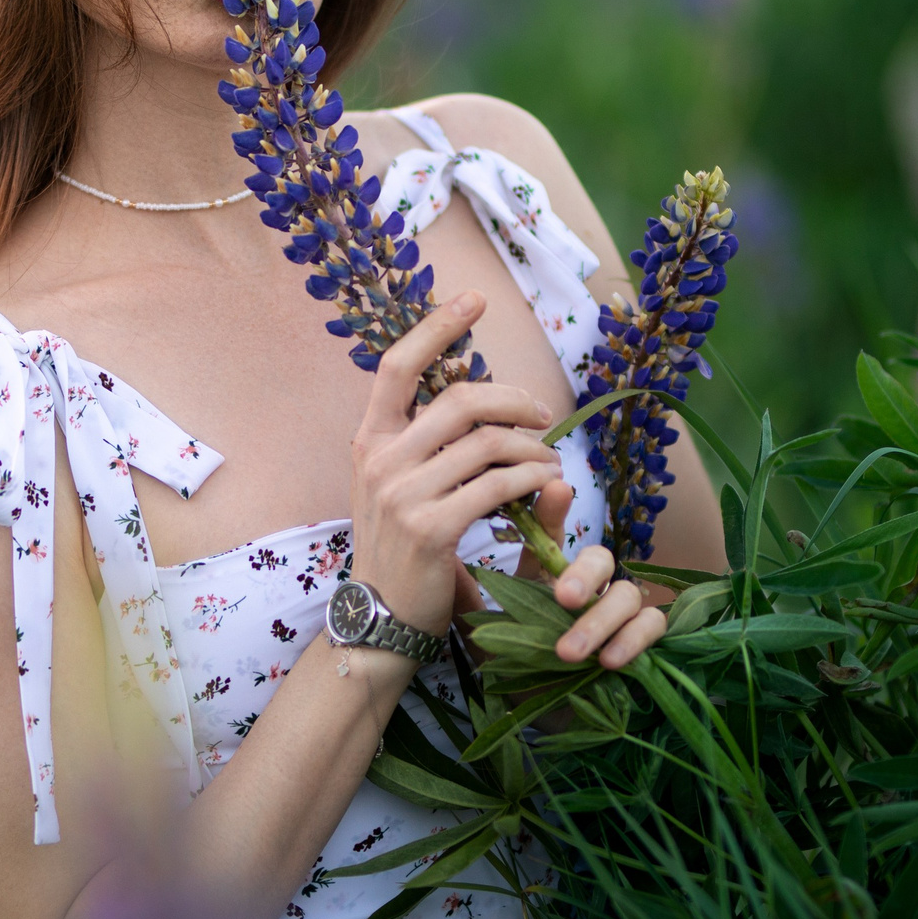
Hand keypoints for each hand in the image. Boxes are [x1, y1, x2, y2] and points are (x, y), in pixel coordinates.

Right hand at [350, 292, 564, 641]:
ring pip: (487, 444)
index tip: (472, 300)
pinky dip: (531, 480)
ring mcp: (403, 495)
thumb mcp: (397, 487)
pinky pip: (499, 486)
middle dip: (514, 400)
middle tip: (542, 415)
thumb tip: (483, 399)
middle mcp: (381, 461)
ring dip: (531, 449)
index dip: (434, 327)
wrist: (381, 618)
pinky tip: (545, 485)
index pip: (395, 367)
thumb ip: (428, 445)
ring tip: (548, 462)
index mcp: (369, 442)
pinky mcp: (433, 529)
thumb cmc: (400, 550)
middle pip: (459, 399)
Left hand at [452, 472, 669, 671]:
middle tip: (561, 597)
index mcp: (550, 575)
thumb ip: (466, 597)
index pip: (554, 533)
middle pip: (599, 557)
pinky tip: (609, 660)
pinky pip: (651, 625)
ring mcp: (618, 612)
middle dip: (583, 574)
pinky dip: (633, 640)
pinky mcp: (641, 640)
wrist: (541, 714)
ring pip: (626, 593)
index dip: (555, 508)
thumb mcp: (484, 632)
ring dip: (598, 621)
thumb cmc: (516, 665)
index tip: (555, 488)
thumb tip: (434, 556)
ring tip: (567, 652)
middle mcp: (589, 587)